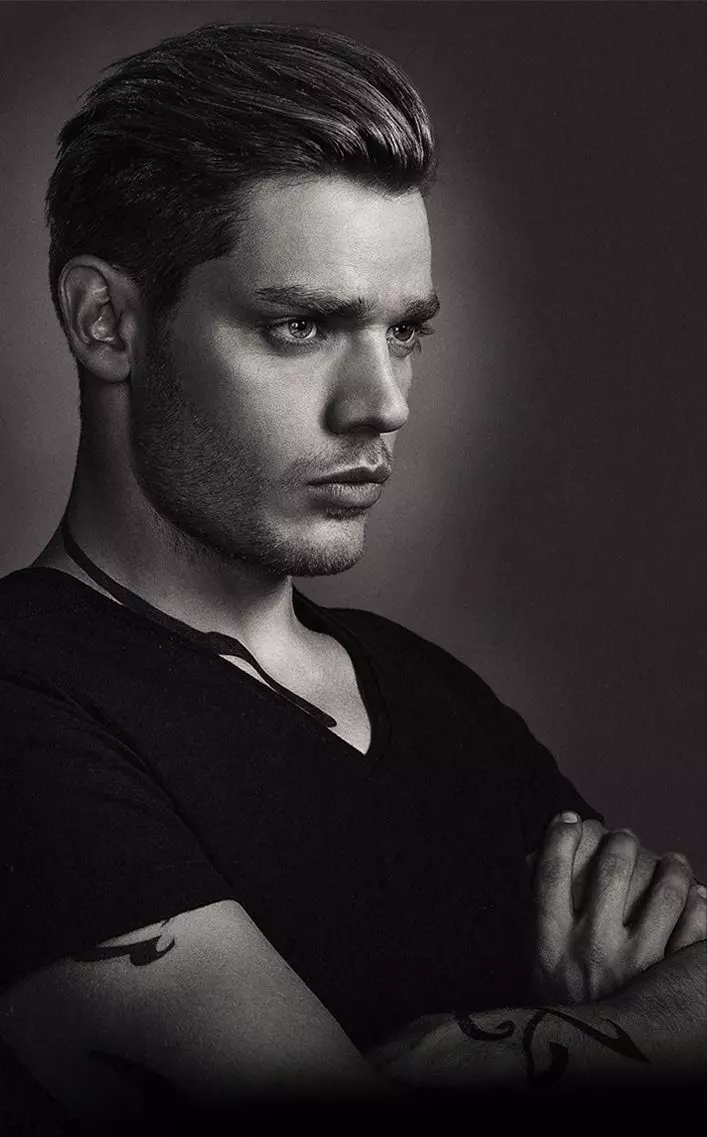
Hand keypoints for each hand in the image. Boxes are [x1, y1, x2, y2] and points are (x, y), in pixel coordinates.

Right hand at [530, 812, 706, 1004]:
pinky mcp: (667, 979)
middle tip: (623, 838)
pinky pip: (695, 926)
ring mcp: (633, 962)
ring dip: (671, 864)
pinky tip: (697, 895)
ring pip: (663, 888)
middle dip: (620, 840)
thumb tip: (537, 865)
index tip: (568, 819)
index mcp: (549, 943)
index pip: (551, 870)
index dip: (560, 835)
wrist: (586, 1063)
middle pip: (610, 866)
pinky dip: (700, 903)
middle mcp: (589, 948)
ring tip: (672, 861)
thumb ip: (537, 924)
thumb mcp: (534, 970)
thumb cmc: (561, 1013)